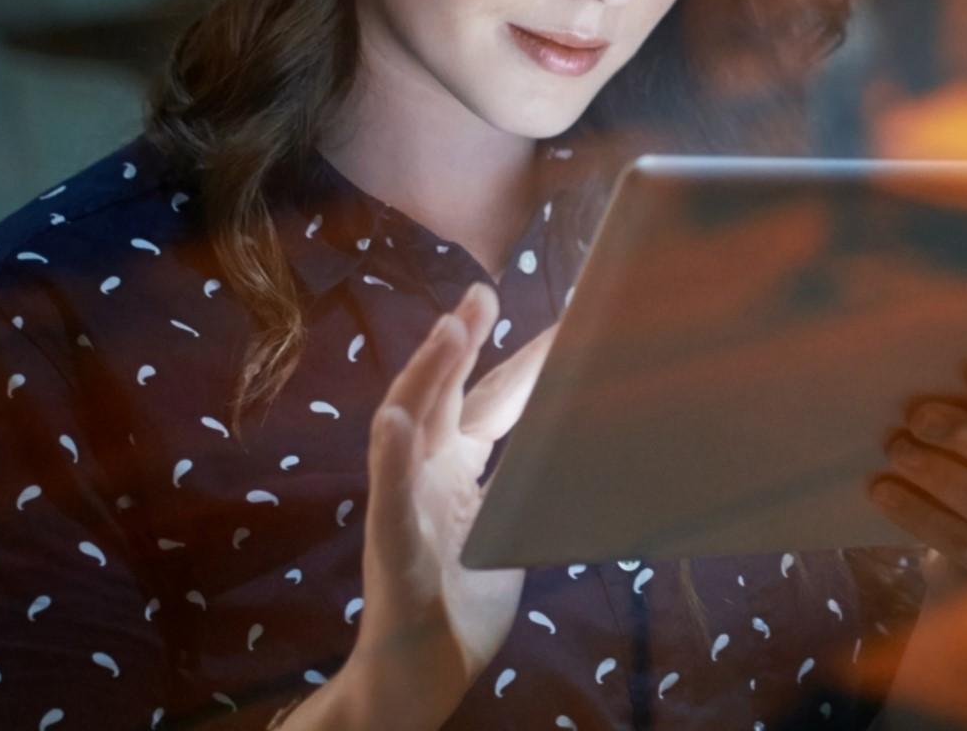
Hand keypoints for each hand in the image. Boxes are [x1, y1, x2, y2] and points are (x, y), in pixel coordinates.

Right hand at [352, 287, 555, 695]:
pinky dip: (392, 458)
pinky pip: (390, 499)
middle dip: (462, 343)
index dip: (522, 360)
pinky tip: (395, 420)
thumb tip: (576, 448)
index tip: (560, 317)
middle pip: (445, 396)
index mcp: (456, 471)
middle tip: (483, 293)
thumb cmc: (461, 603)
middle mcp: (425, 476)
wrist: (421, 673)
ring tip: (447, 330)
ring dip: (427, 377)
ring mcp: (405, 508)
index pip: (492, 403)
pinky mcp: (393, 548)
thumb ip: (526, 487)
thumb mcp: (508, 532)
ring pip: (407, 428)